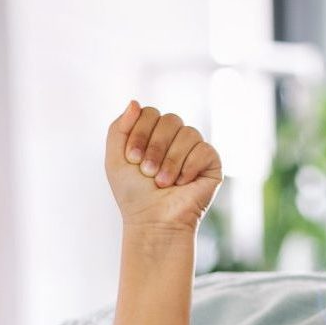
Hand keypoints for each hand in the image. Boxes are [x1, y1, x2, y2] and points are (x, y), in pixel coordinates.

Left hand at [104, 101, 222, 233]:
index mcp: (153, 134)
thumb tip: (135, 102)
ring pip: (188, 133)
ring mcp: (194, 149)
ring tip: (163, 183)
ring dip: (171, 161)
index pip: (150, 113)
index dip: (140, 133)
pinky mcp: (211, 163)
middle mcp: (175, 138)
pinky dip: (189, 167)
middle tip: (147, 172)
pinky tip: (182, 184)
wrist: (154, 222)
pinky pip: (204, 149)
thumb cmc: (134, 195)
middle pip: (170, 119)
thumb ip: (118, 128)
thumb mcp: (115, 160)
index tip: (132, 159)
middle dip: (155, 147)